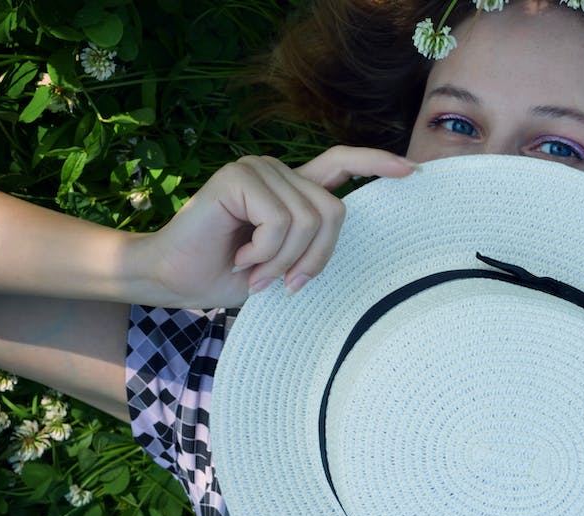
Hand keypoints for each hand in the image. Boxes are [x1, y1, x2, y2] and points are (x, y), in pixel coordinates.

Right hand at [133, 147, 415, 307]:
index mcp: (292, 189)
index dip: (377, 164)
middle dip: (316, 258)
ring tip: (254, 272)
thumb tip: (353, 241)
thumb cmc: (226, 275)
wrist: (170, 279)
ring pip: (309, 220)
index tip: (413, 171)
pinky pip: (280, 221)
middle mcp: (278, 171)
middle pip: (335, 211)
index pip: (342, 164)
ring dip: (283, 261)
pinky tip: (240, 258)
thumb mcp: (282, 264)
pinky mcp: (238, 176)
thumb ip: (312, 245)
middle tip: (284, 284)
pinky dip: (265, 252)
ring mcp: (258, 169)